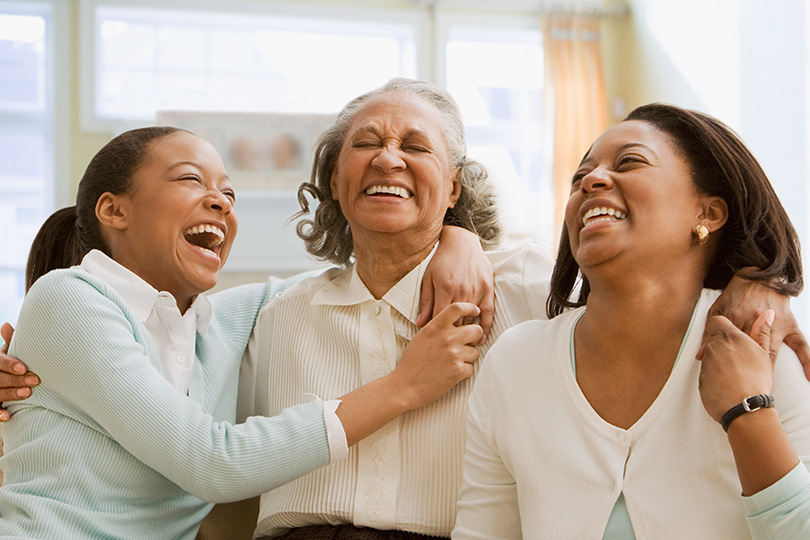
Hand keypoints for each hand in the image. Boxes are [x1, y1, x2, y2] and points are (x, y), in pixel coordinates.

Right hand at [0, 323, 40, 420]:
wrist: (6, 377)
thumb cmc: (11, 364)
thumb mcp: (9, 352)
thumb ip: (11, 341)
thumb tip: (6, 325)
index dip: (9, 364)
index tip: (24, 368)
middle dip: (15, 380)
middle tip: (35, 381)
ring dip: (10, 394)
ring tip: (27, 393)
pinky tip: (8, 416)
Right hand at [396, 302, 482, 410]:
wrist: (406, 386)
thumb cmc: (411, 364)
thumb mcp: (421, 338)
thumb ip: (437, 329)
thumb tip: (452, 326)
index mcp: (436, 327)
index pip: (457, 308)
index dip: (470, 308)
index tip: (475, 311)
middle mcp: (447, 338)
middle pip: (476, 330)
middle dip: (474, 338)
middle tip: (466, 344)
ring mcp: (454, 354)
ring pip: (475, 352)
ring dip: (467, 358)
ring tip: (452, 363)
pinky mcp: (458, 370)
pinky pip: (471, 368)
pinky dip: (463, 373)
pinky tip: (450, 374)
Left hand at [418, 226, 493, 343]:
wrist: (462, 242)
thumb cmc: (442, 260)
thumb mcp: (428, 279)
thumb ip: (426, 302)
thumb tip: (420, 324)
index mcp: (445, 289)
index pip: (441, 319)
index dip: (438, 332)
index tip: (435, 340)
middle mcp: (462, 291)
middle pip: (457, 322)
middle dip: (452, 335)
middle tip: (447, 346)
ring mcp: (477, 290)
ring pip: (472, 319)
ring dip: (467, 332)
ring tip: (462, 345)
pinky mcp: (488, 288)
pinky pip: (488, 312)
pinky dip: (485, 326)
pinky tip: (482, 337)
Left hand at [697, 310, 773, 423]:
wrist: (745, 407)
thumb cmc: (757, 381)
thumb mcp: (763, 353)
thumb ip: (761, 332)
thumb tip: (766, 315)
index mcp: (729, 337)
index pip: (717, 320)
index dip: (723, 326)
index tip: (732, 333)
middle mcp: (714, 346)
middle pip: (713, 338)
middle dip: (723, 344)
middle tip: (739, 356)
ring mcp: (705, 361)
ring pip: (710, 355)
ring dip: (719, 360)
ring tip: (736, 372)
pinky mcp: (700, 377)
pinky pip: (706, 371)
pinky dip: (715, 374)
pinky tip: (728, 381)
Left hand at [704, 271, 809, 377]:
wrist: (760, 275)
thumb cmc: (737, 294)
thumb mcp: (718, 309)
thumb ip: (709, 332)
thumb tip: (701, 355)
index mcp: (736, 318)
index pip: (730, 347)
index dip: (728, 366)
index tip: (726, 383)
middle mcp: (755, 321)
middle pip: (750, 352)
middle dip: (747, 372)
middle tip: (743, 390)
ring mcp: (775, 324)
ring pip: (771, 351)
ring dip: (766, 370)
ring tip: (762, 387)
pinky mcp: (790, 325)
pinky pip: (801, 345)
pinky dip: (808, 360)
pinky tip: (809, 376)